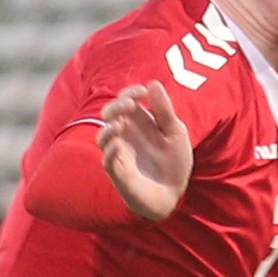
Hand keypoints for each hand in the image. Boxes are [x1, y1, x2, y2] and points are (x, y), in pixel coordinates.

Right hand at [98, 80, 192, 220]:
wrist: (174, 193)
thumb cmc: (174, 162)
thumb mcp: (175, 132)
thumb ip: (164, 110)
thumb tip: (152, 83)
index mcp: (139, 121)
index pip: (126, 99)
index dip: (130, 93)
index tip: (142, 92)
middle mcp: (126, 134)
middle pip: (109, 114)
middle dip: (115, 106)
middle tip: (128, 105)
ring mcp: (120, 153)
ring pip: (102, 136)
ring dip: (108, 128)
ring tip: (119, 125)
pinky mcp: (118, 172)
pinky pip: (108, 161)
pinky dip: (110, 152)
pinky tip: (117, 146)